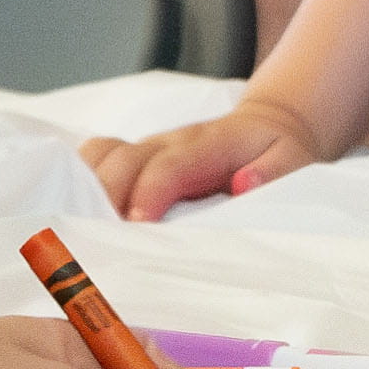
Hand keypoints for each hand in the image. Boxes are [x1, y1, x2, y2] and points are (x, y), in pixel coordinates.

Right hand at [78, 96, 331, 221]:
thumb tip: (244, 184)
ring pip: (102, 154)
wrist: (267, 127)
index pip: (170, 165)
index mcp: (207, 145)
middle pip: (124, 158)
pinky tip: (77, 213)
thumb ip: (273, 171)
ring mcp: (147, 148)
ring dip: (86, 188)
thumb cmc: (277, 152)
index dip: (149, 192)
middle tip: (98, 240)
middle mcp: (169, 142)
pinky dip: (81, 181)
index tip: (135, 224)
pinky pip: (97, 158)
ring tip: (79, 230)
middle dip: (106, 196)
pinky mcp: (135, 158)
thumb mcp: (292, 160)